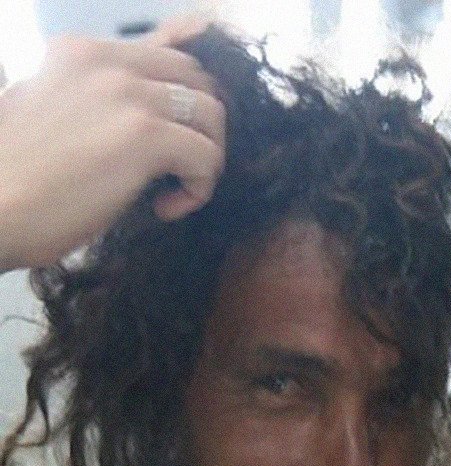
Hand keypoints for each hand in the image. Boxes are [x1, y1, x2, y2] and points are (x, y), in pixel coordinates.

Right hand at [0, 17, 225, 271]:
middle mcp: (108, 62)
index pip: (164, 53)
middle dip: (203, 125)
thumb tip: (133, 115)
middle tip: (183, 164)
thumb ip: (91, 99)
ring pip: (211, 115)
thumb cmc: (15, 177)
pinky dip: (198, 188)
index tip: (177, 137)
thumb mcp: (48, 114)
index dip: (184, 99)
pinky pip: (206, 156)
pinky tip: (164, 208)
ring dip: (206, 157)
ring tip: (175, 188)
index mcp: (82, 52)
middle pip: (197, 78)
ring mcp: (128, 94)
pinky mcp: (144, 135)